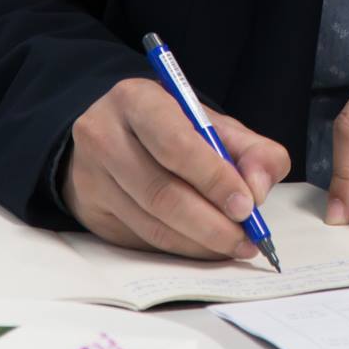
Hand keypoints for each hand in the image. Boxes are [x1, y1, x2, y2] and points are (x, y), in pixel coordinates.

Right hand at [62, 78, 290, 258]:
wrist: (115, 134)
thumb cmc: (171, 128)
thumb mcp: (213, 124)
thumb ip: (251, 150)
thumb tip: (258, 189)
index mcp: (137, 100)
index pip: (176, 144)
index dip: (214, 179)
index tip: (247, 206)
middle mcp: (104, 136)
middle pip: (161, 192)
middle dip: (211, 223)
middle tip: (246, 238)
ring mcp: (91, 177)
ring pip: (151, 223)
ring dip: (199, 242)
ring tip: (233, 245)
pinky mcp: (91, 211)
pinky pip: (142, 239)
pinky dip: (181, 248)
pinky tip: (205, 247)